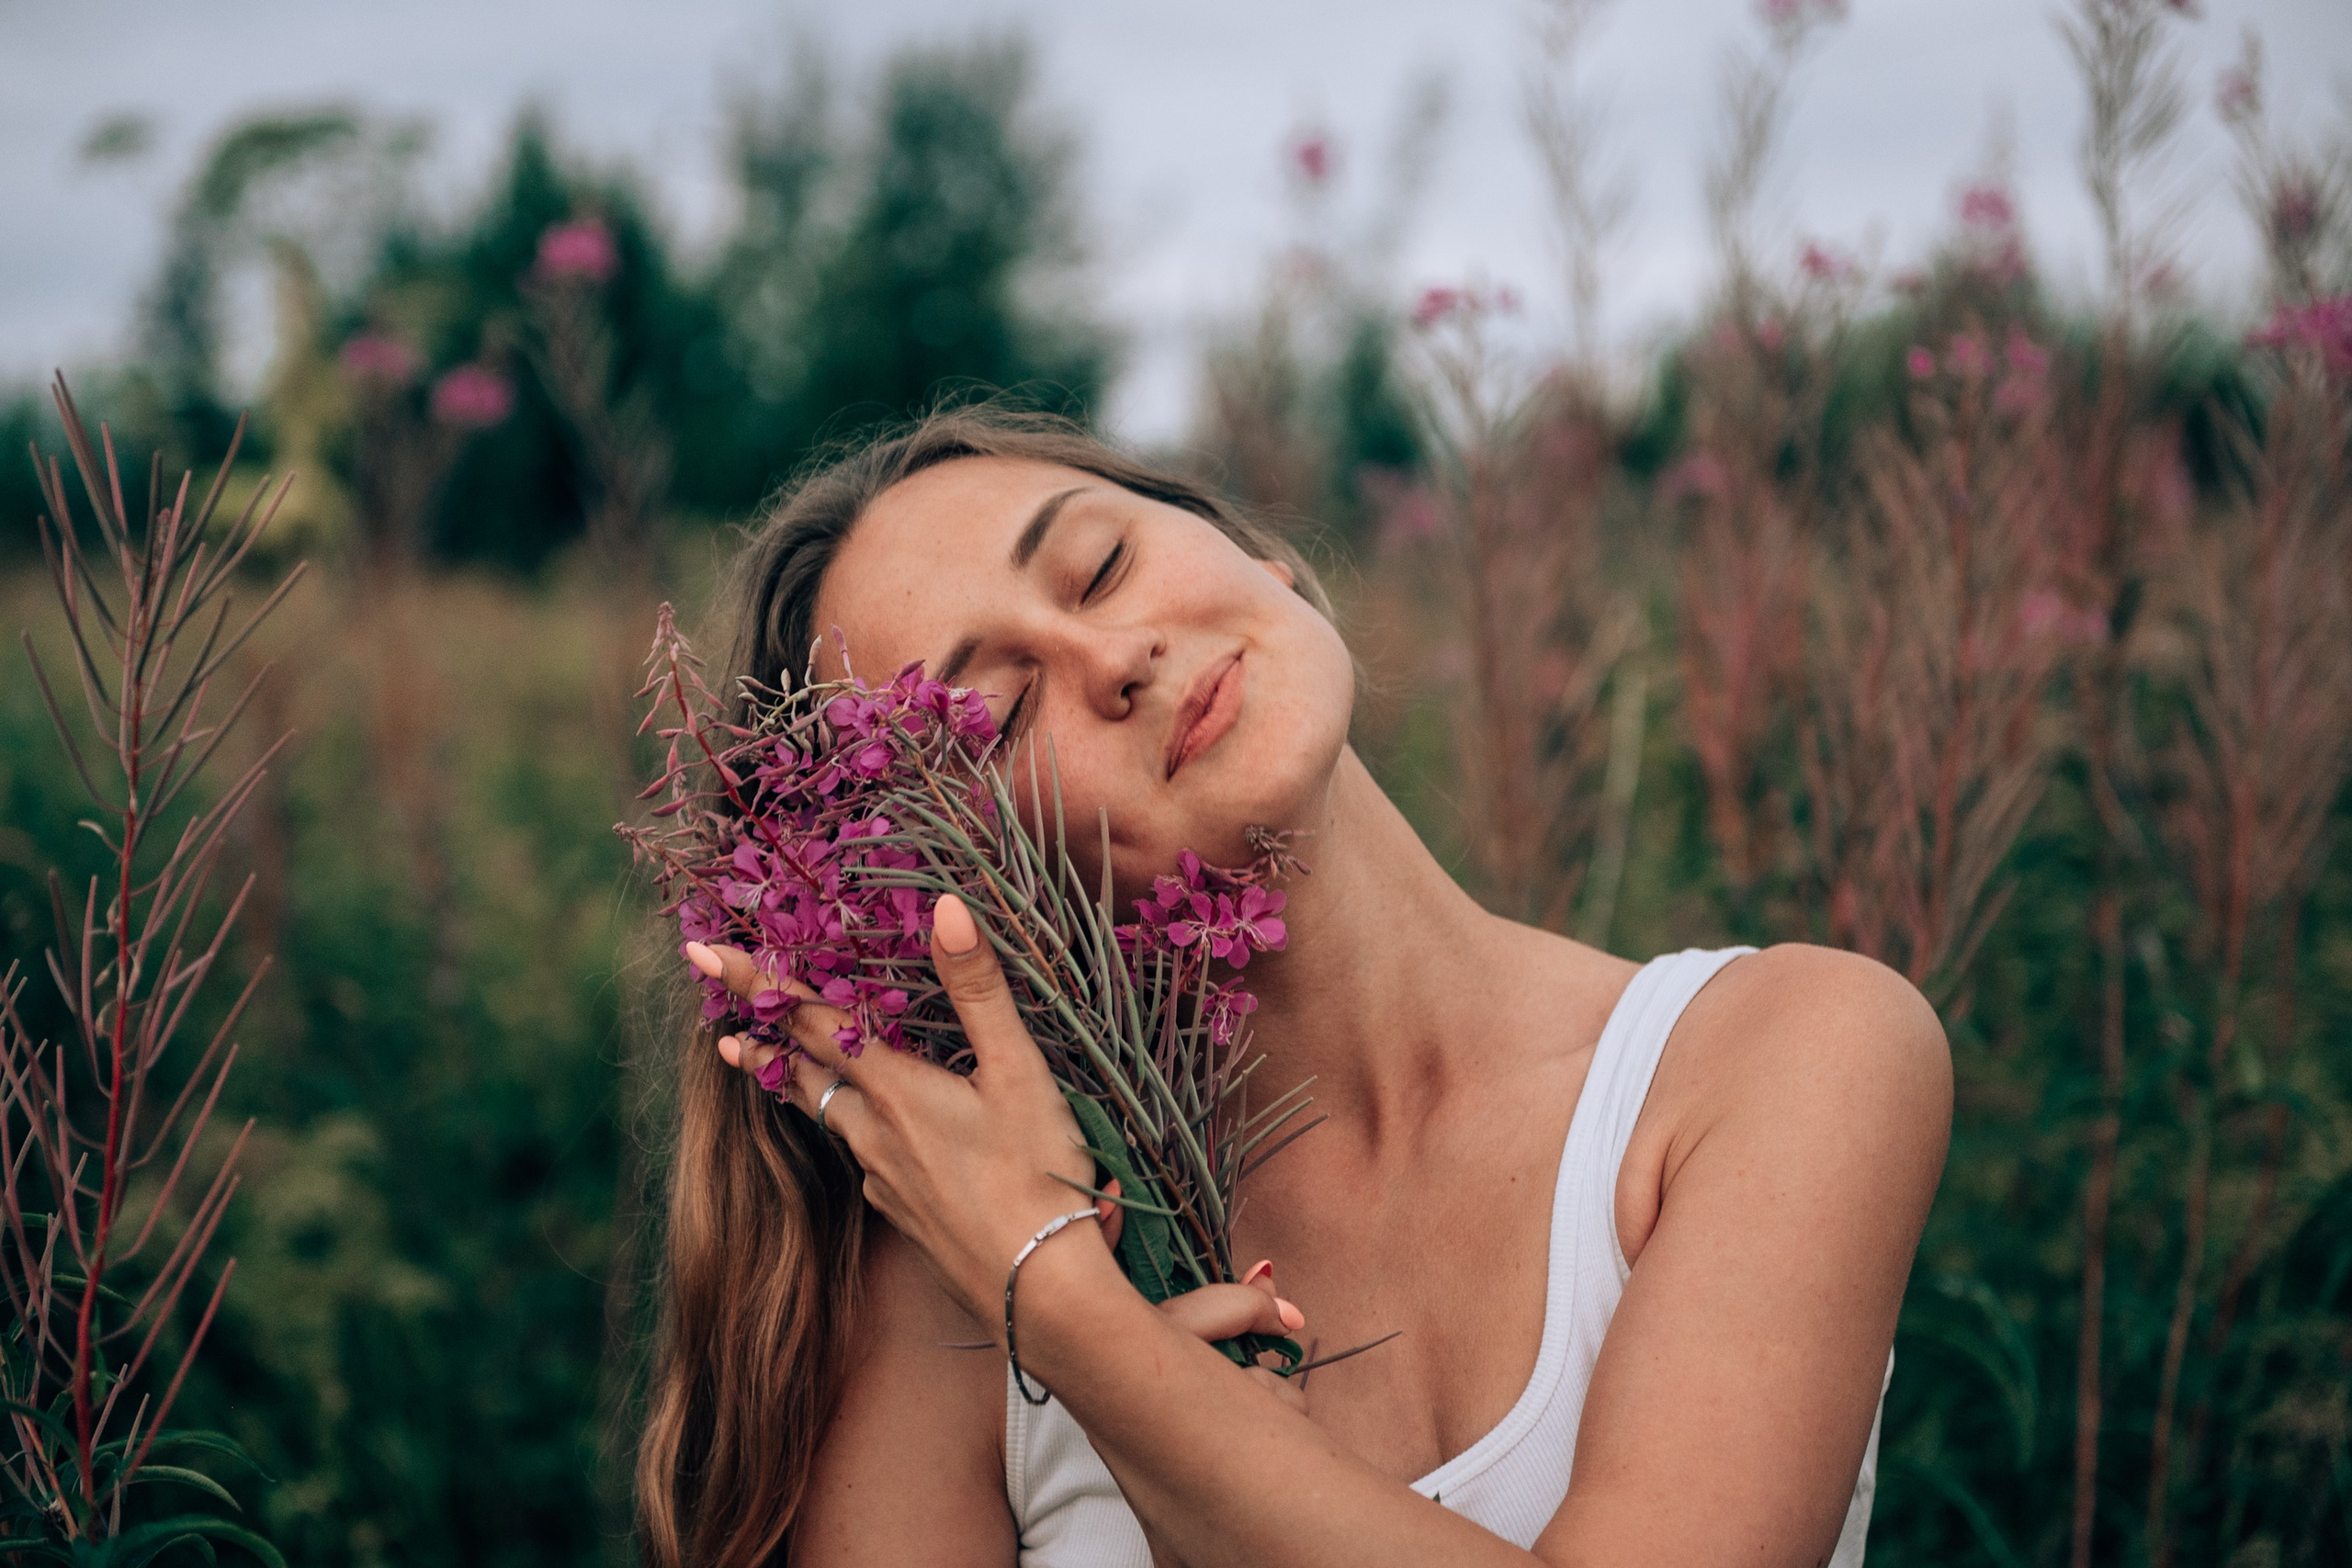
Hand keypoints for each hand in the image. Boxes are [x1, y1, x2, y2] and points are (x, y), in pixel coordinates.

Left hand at [690, 896, 1310, 1389]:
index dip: (757, 984)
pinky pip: (860, 1158)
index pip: (810, 1022)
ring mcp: (883, 1180)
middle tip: (719, 1022)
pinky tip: (870, 1137)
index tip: (702, 953)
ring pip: (827, 1119)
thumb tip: (946, 906)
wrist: (1040, 1292)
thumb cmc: (1036, 1176)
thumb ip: (979, 988)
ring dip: (796, 1086)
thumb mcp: (1018, 1072)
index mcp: (894, 1090)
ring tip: (763, 1069)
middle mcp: (873, 1135)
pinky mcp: (903, 1214)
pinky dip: (849, 1130)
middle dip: (762, 1042)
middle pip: (801, 1076)